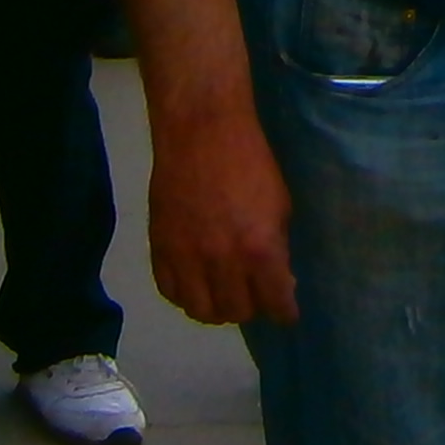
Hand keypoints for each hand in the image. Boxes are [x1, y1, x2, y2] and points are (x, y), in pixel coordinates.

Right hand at [147, 97, 298, 326]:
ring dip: (216, 308)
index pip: (275, 304)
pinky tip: (196, 283)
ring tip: (222, 294)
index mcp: (260, 249)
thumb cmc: (251, 161)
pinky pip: (170, 292)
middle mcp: (223, 261)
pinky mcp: (160, 248)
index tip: (284, 311)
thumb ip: (277, 248)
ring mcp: (187, 257)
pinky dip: (185, 295)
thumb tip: (278, 280)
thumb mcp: (280, 205)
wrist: (202, 131)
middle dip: (251, 306)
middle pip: (237, 313)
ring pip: (201, 311)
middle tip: (253, 293)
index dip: (284, 311)